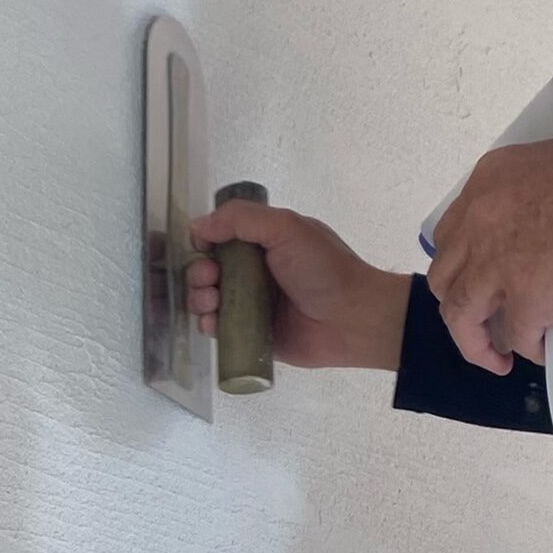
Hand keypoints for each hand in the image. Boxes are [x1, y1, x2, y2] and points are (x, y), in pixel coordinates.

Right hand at [188, 201, 410, 370]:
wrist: (354, 319)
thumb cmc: (323, 268)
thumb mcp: (286, 227)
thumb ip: (241, 219)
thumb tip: (198, 224)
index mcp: (265, 241)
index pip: (222, 235)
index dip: (206, 239)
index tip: (203, 246)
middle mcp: (256, 271)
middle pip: (209, 268)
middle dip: (199, 271)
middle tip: (210, 277)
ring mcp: (253, 304)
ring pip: (209, 298)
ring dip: (199, 296)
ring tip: (212, 300)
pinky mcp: (253, 334)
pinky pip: (220, 329)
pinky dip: (208, 324)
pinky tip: (214, 322)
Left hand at [428, 138, 552, 374]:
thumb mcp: (545, 166)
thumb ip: (529, 198)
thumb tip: (543, 231)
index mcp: (485, 185)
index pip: (452, 234)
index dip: (463, 263)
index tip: (483, 280)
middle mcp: (478, 223)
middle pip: (445, 277)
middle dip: (460, 304)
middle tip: (484, 321)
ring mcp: (497, 264)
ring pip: (460, 316)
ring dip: (476, 342)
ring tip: (498, 357)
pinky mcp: (528, 298)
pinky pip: (515, 337)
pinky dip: (528, 348)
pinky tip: (543, 349)